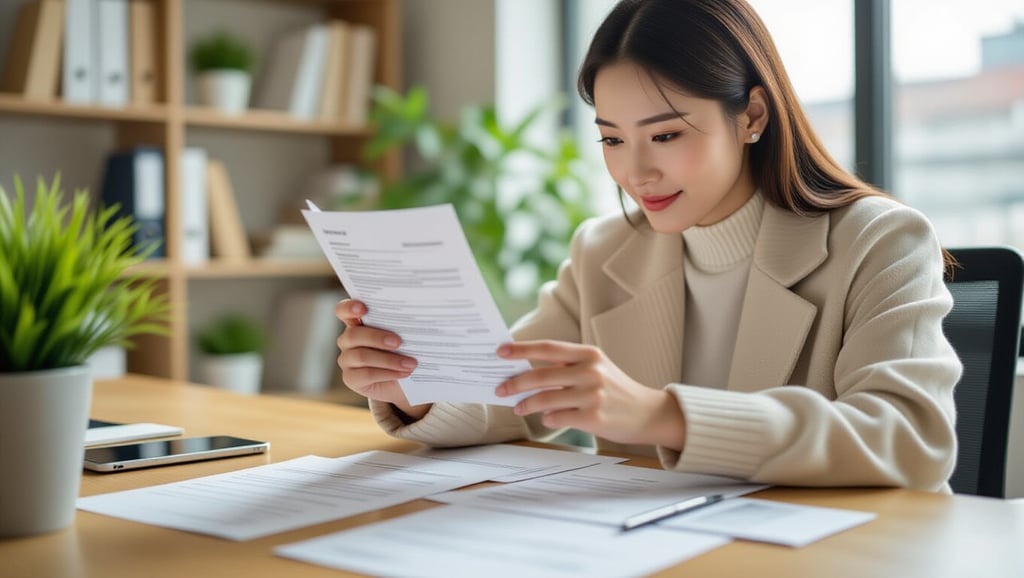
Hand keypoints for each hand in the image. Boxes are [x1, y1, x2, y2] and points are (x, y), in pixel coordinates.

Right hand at [335, 299, 428, 419]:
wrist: (408, 381)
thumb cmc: (406, 350)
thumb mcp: (406, 335)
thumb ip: (403, 324)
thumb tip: (419, 314)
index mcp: (358, 323)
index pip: (343, 311)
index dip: (349, 308)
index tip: (362, 308)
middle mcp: (348, 340)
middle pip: (354, 335)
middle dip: (377, 337)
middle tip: (399, 342)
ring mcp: (347, 360)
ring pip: (361, 356)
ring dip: (389, 359)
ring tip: (411, 363)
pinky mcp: (351, 378)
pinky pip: (367, 374)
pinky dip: (388, 373)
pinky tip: (405, 373)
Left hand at [495, 340, 685, 448]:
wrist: (649, 413)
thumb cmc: (616, 390)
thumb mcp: (597, 368)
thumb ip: (568, 366)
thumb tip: (528, 370)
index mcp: (589, 354)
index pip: (548, 348)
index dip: (522, 349)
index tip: (501, 352)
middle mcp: (591, 372)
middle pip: (541, 375)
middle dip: (516, 382)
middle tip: (501, 388)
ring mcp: (593, 395)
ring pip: (546, 399)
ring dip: (527, 404)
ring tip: (518, 407)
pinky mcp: (594, 418)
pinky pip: (558, 418)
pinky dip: (548, 419)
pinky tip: (547, 418)